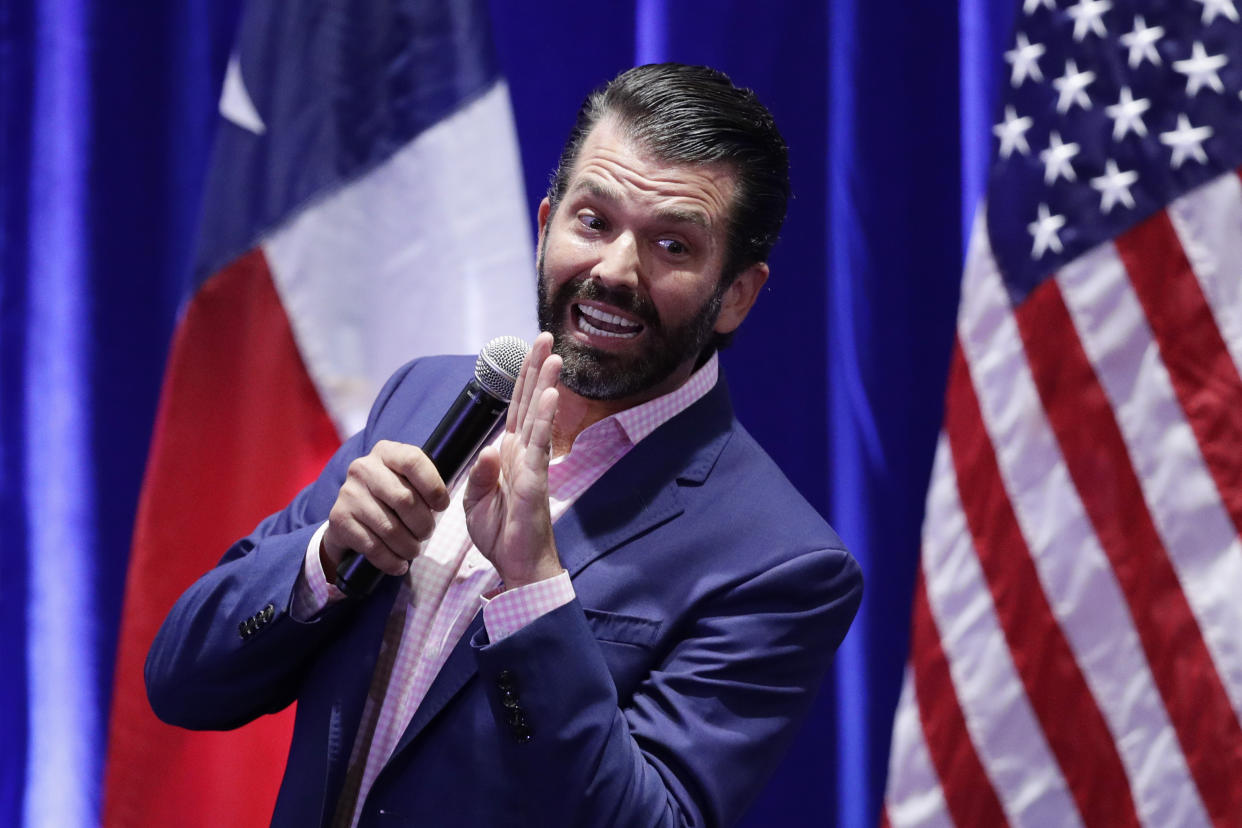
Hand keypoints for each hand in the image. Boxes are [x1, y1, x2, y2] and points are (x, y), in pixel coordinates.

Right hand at [321, 440, 450, 579]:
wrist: (350, 521)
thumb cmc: (393, 499)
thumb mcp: (411, 482)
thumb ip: (433, 478)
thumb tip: (478, 469)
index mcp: (386, 452)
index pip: (414, 461)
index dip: (433, 486)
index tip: (442, 506)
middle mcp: (363, 467)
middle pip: (404, 499)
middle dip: (423, 524)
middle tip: (426, 533)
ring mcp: (348, 493)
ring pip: (389, 527)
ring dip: (408, 546)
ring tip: (414, 550)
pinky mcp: (338, 519)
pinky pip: (372, 546)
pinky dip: (390, 561)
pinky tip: (398, 564)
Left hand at [464, 331, 562, 588]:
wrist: (517, 567)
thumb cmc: (501, 535)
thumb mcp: (475, 502)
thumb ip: (480, 474)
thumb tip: (491, 450)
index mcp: (509, 456)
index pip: (515, 409)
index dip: (521, 380)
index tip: (527, 351)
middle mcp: (524, 454)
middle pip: (530, 403)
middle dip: (537, 369)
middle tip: (546, 337)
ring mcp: (533, 465)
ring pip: (539, 417)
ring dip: (547, 385)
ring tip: (555, 356)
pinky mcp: (536, 480)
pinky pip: (540, 445)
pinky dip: (546, 419)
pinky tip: (551, 396)